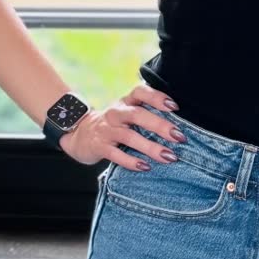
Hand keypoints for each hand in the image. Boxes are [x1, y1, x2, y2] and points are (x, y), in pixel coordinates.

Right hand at [60, 85, 183, 167]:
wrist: (79, 135)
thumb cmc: (114, 125)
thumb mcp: (126, 114)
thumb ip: (147, 114)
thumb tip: (178, 127)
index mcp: (125, 102)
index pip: (140, 92)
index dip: (156, 97)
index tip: (174, 107)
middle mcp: (116, 113)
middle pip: (137, 115)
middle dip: (160, 125)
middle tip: (179, 137)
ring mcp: (106, 130)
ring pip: (129, 136)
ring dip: (151, 147)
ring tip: (169, 157)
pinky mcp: (99, 146)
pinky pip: (115, 154)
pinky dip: (131, 161)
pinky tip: (145, 167)